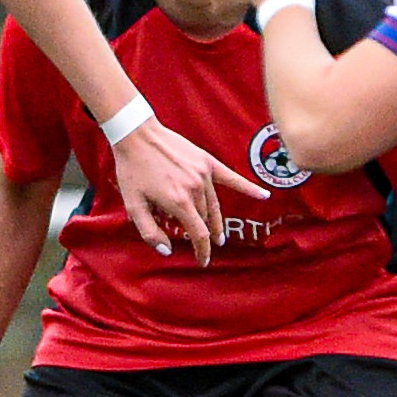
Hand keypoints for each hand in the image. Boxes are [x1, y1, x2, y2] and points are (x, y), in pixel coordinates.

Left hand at [107, 116, 262, 266]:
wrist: (137, 135)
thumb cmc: (132, 170)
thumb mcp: (133, 205)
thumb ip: (149, 231)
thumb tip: (168, 251)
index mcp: (179, 203)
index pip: (199, 235)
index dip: (202, 251)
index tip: (202, 262)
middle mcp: (195, 189)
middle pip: (205, 220)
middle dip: (201, 233)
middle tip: (200, 245)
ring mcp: (203, 174)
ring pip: (213, 205)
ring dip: (213, 220)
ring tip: (216, 233)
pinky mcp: (206, 161)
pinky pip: (230, 178)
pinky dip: (247, 187)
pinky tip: (264, 196)